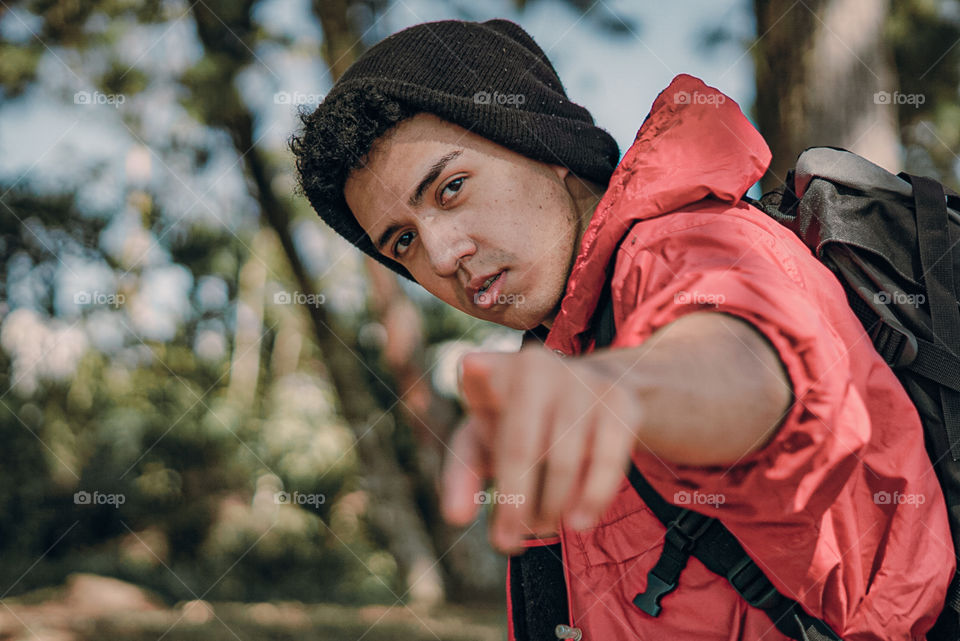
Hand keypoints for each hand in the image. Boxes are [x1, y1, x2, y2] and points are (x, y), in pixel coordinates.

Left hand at [440, 346, 642, 553]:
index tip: (473, 370)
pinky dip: (591, 499)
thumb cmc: (521, 422)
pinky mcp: (619, 402)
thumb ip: (460, 474)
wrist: (591, 389)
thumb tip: (455, 517)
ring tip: (540, 530)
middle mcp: (537, 365)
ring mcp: (581, 381)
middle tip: (505, 543)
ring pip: (563, 461)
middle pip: (520, 447)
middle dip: (513, 504)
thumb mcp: (483, 439)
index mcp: (495, 369)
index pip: (478, 378)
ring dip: (550, 508)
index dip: (478, 376)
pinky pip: (607, 462)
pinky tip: (578, 522)